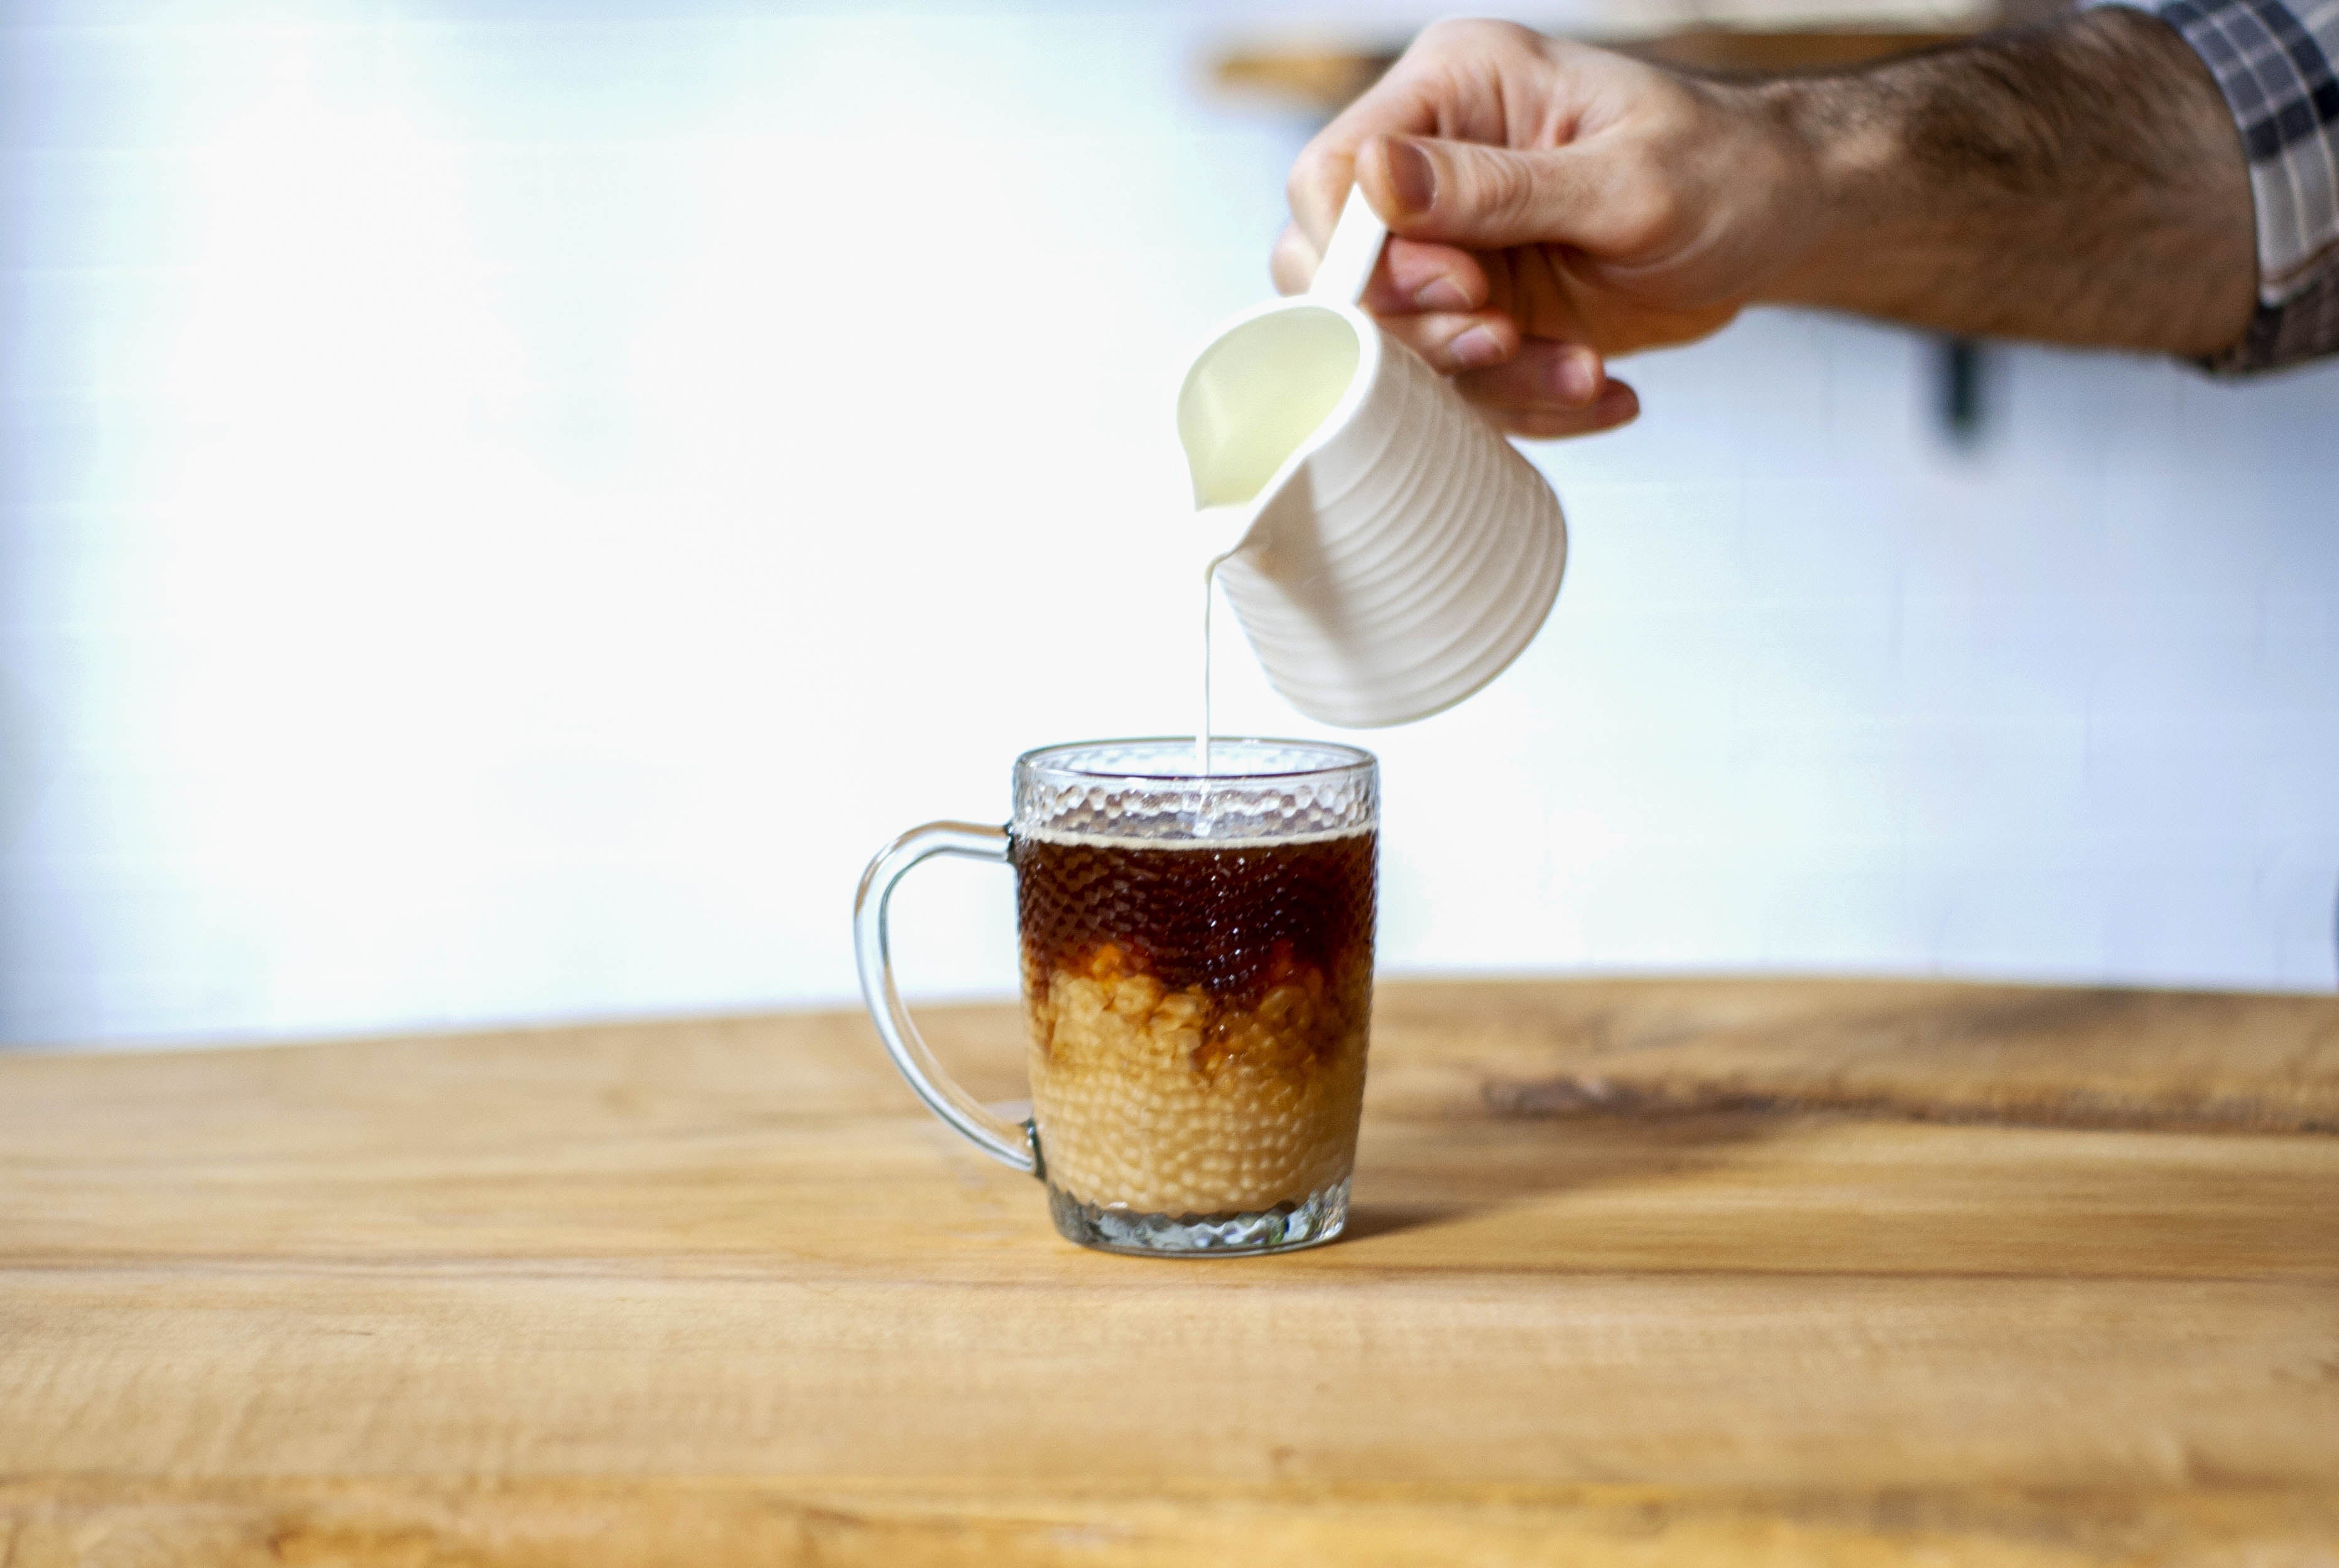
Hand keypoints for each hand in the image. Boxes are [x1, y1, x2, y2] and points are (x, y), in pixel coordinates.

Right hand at [1273, 20, 1819, 438]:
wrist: (1779, 220)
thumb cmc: (1725, 170)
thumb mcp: (1625, 181)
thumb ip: (1497, 186)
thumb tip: (1373, 177)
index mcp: (1451, 90)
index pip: (1329, 177)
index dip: (1364, 254)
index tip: (1462, 284)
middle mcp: (1431, 168)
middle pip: (1337, 274)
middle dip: (1422, 331)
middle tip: (1509, 337)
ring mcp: (1450, 247)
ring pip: (1394, 346)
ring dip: (1488, 381)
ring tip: (1583, 371)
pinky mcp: (1477, 313)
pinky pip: (1455, 385)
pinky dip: (1525, 405)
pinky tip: (1598, 387)